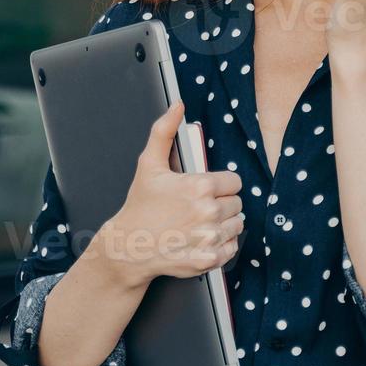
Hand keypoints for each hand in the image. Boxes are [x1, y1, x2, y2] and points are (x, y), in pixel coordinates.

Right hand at [94, 101, 244, 287]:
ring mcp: (210, 237)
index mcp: (199, 186)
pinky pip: (232, 247)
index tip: (206, 190)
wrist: (128, 247)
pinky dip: (221, 245)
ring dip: (223, 224)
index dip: (220, 185)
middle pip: (237, 203)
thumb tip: (177, 107)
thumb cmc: (140, 206)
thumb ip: (164, 132)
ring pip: (237, 225)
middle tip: (198, 207)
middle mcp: (208, 212)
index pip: (234, 181)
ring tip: (200, 223)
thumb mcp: (149, 165)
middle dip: (221, 204)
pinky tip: (202, 239)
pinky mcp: (211, 258)